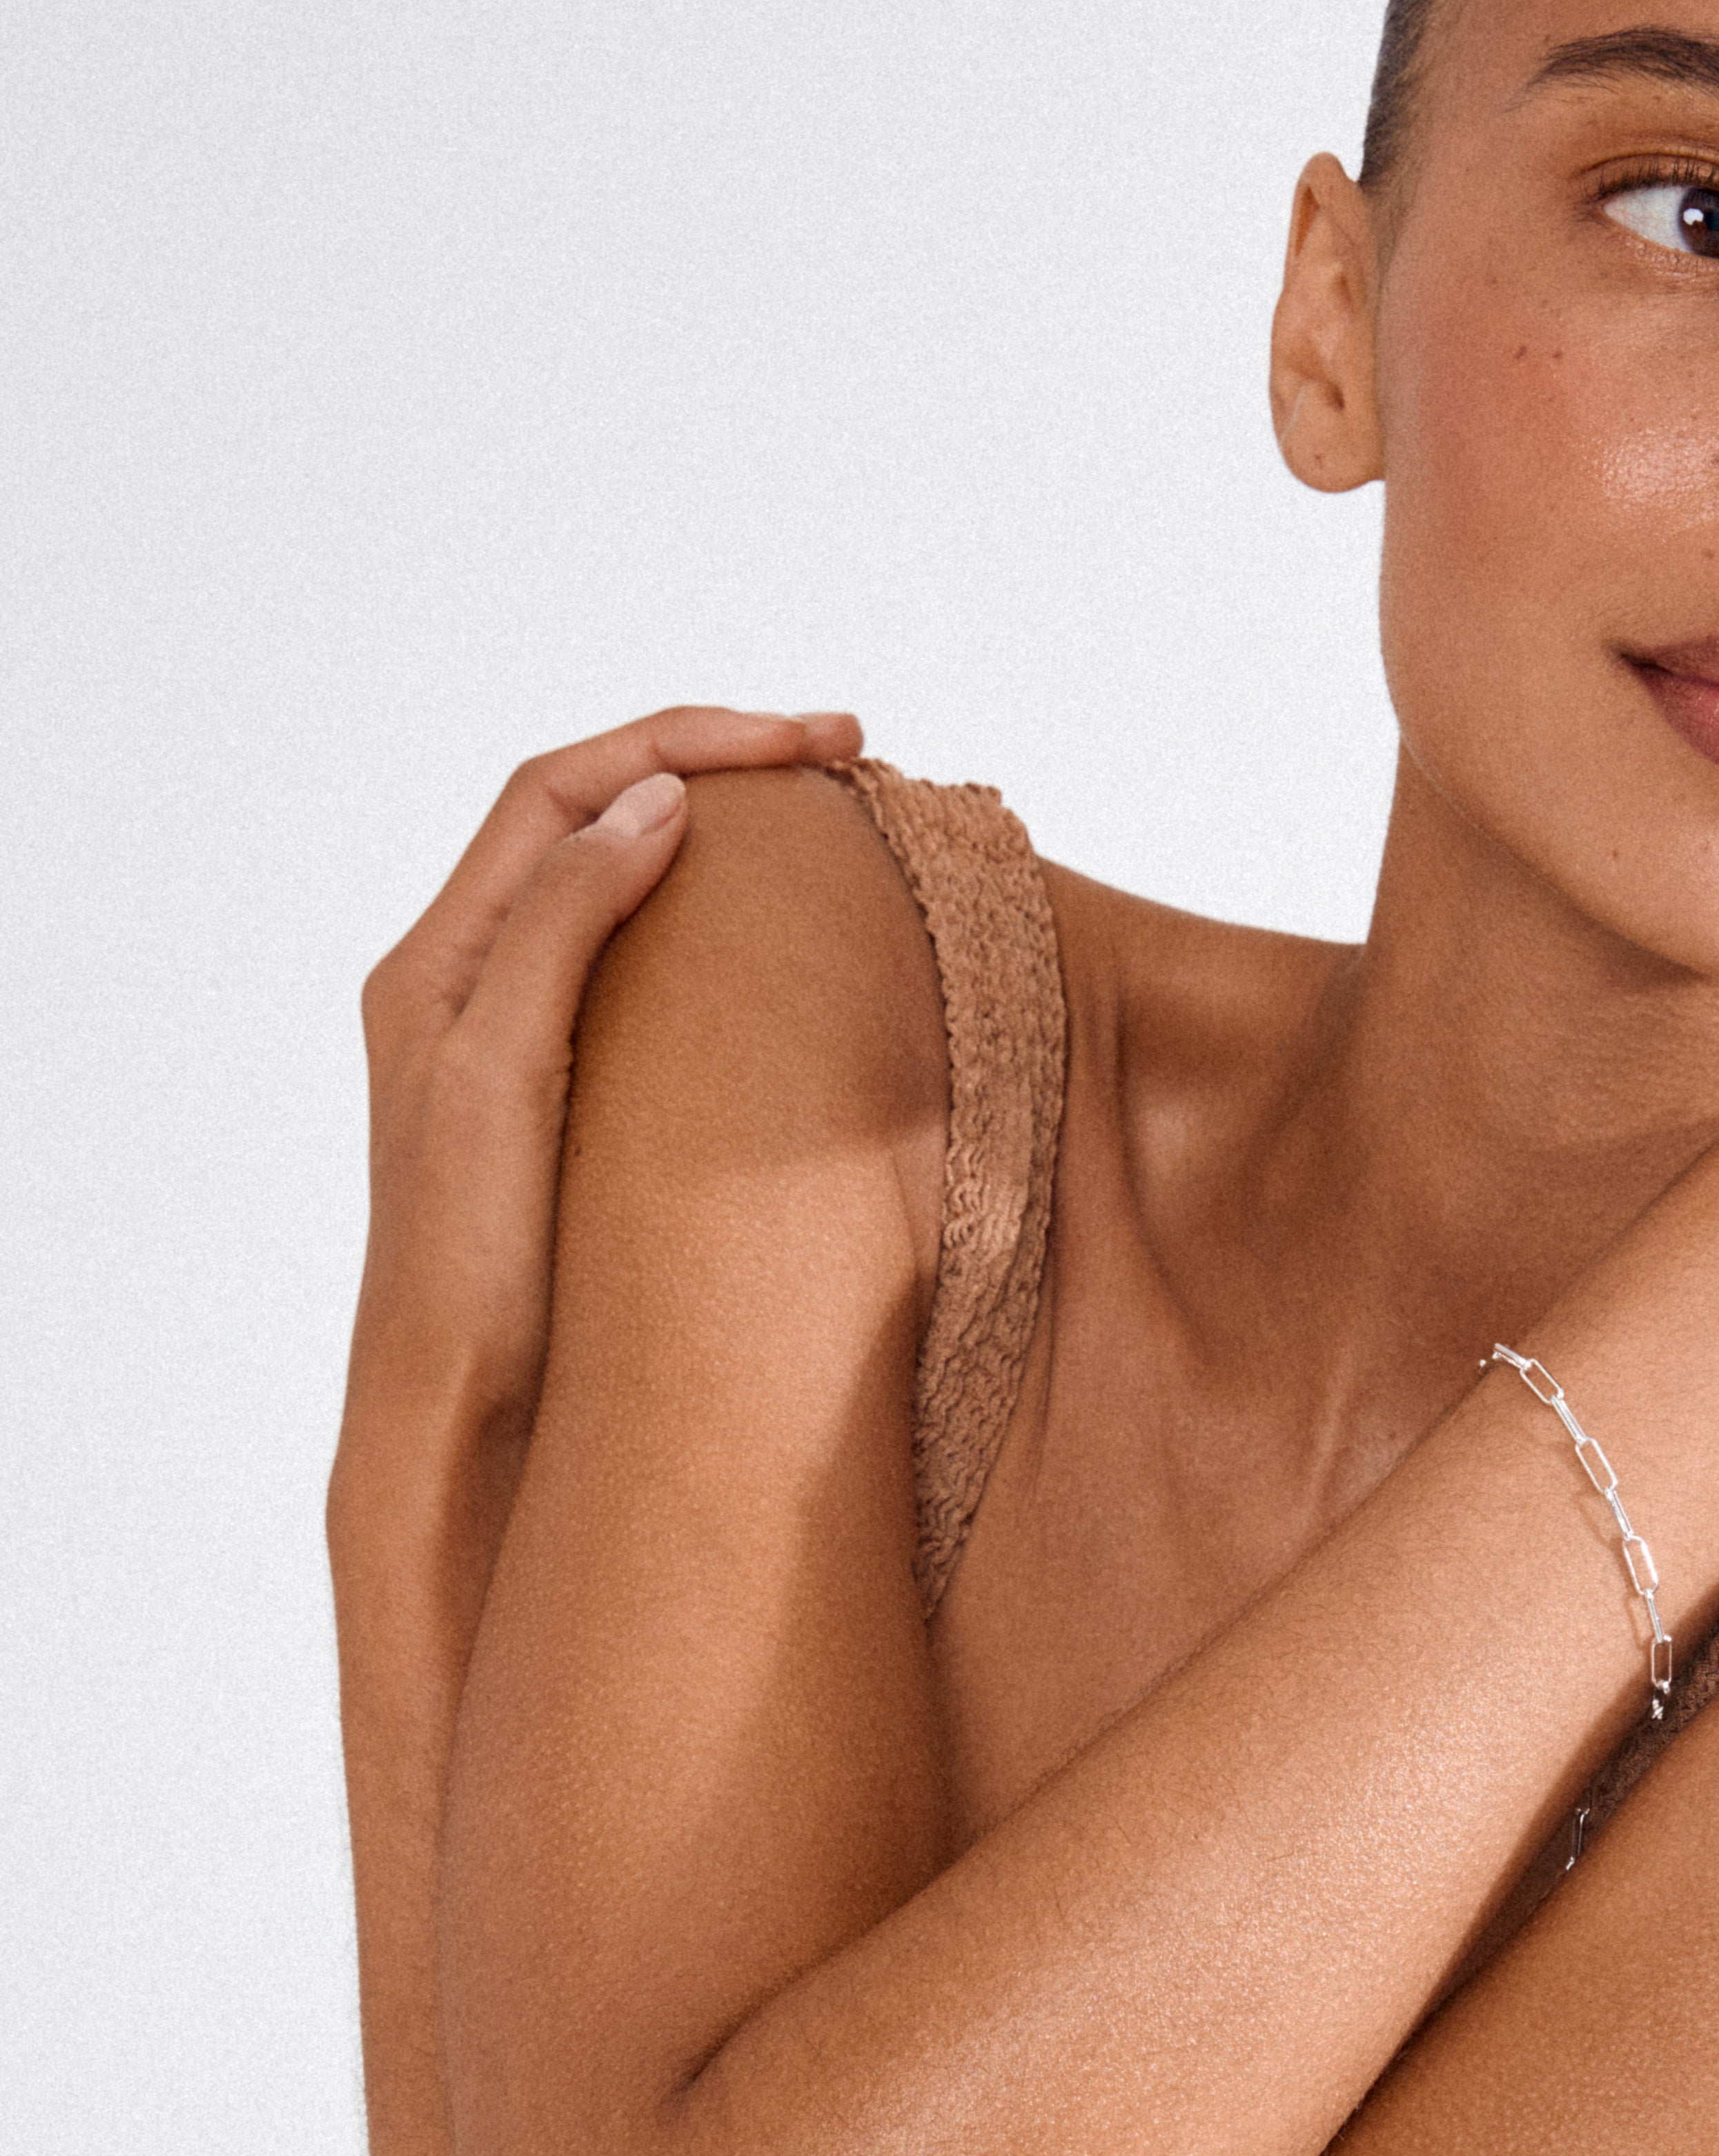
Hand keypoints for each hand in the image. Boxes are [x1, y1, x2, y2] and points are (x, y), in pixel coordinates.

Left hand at [333, 707, 860, 1546]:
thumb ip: (559, 926)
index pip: (562, 789)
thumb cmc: (465, 1262)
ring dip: (719, 833)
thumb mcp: (499, 1074)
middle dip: (712, 761)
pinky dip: (716, 924)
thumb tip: (656, 800)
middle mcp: (470, 981)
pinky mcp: (575, 1095)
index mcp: (436, 959)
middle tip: (845, 755)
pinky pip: (643, 968)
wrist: (458, 1414)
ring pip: (622, 885)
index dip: (684, 741)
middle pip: (594, 815)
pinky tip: (784, 945)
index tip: (809, 746)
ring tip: (827, 822)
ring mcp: (522, 1036)